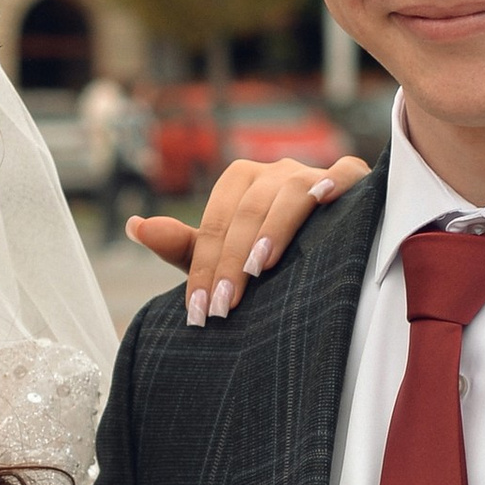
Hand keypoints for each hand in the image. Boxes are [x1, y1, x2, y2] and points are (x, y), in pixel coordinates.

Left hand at [126, 152, 370, 324]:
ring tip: (257, 269)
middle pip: (247, 210)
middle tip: (222, 306)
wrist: (331, 255)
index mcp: (242, 184)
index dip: (203, 266)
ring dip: (272, 230)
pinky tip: (325, 200)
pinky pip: (345, 173)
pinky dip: (335, 182)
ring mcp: (312, 173)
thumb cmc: (271, 258)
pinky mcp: (351, 179)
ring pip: (289, 192)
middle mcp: (275, 172)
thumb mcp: (225, 258)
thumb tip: (133, 225)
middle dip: (230, 261)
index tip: (199, 312)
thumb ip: (182, 245)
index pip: (215, 222)